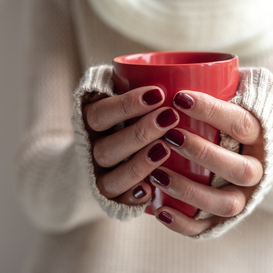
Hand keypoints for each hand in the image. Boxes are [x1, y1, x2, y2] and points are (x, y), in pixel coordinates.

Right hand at [83, 86, 179, 204]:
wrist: (101, 149)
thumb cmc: (125, 117)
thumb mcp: (124, 97)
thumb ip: (136, 87)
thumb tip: (181, 72)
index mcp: (90, 122)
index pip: (101, 114)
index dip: (126, 105)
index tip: (158, 93)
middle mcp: (92, 149)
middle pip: (108, 148)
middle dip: (140, 133)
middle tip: (170, 118)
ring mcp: (100, 174)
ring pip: (112, 177)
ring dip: (139, 164)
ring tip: (165, 149)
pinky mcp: (110, 195)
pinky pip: (118, 200)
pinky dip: (133, 196)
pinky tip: (150, 189)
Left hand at [150, 91, 263, 235]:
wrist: (260, 160)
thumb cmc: (238, 124)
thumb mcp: (245, 99)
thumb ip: (234, 84)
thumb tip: (204, 64)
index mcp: (262, 137)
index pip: (241, 123)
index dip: (211, 111)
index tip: (178, 98)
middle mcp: (257, 171)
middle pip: (237, 168)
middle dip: (201, 151)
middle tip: (168, 135)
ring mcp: (243, 198)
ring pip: (223, 202)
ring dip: (189, 190)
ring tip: (157, 175)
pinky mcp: (225, 219)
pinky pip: (208, 228)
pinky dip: (184, 224)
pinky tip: (160, 211)